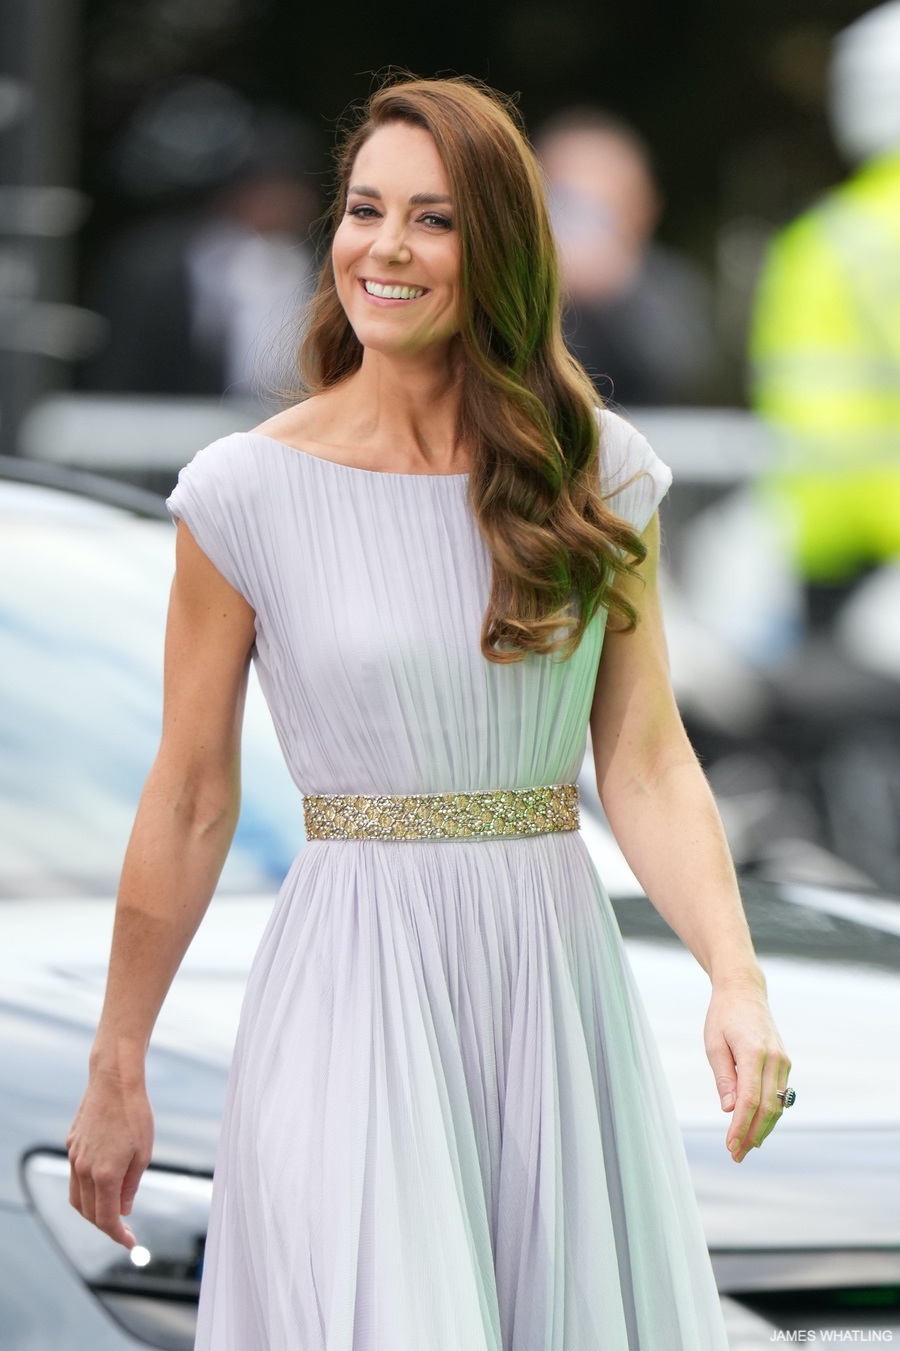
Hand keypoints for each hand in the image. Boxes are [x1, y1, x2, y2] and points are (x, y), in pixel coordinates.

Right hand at [66, 1065, 153, 1247]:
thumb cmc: (135, 1114)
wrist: (115, 1081)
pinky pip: (75, 1175)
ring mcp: (75, 1156)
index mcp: (104, 1175)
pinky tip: (102, 1183)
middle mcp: (84, 1169)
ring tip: (111, 1211)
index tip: (130, 1243)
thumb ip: (131, 1186)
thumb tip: (124, 1209)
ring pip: (77, 1197)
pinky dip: (86, 1188)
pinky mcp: (71, 1144)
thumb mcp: (143, 1153)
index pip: (106, 1219)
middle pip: (88, 1212)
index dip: (118, 1235)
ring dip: (92, 1210)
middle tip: (123, 1229)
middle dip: (105, 1225)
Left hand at [704, 974, 790, 1162]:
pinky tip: (756, 1127)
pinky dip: (769, 1114)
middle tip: (735, 1155)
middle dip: (752, 1135)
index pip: (750, 1099)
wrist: (744, 991)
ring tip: (745, 1148)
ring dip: (763, 1129)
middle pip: (767, 1108)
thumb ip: (724, 1077)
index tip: (730, 1145)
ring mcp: (783, 1061)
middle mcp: (775, 1058)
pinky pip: (780, 1095)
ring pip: (778, 1105)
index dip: (741, 1126)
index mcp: (754, 1052)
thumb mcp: (714, 1044)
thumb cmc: (723, 1016)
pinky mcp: (785, 1063)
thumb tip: (730, 1109)